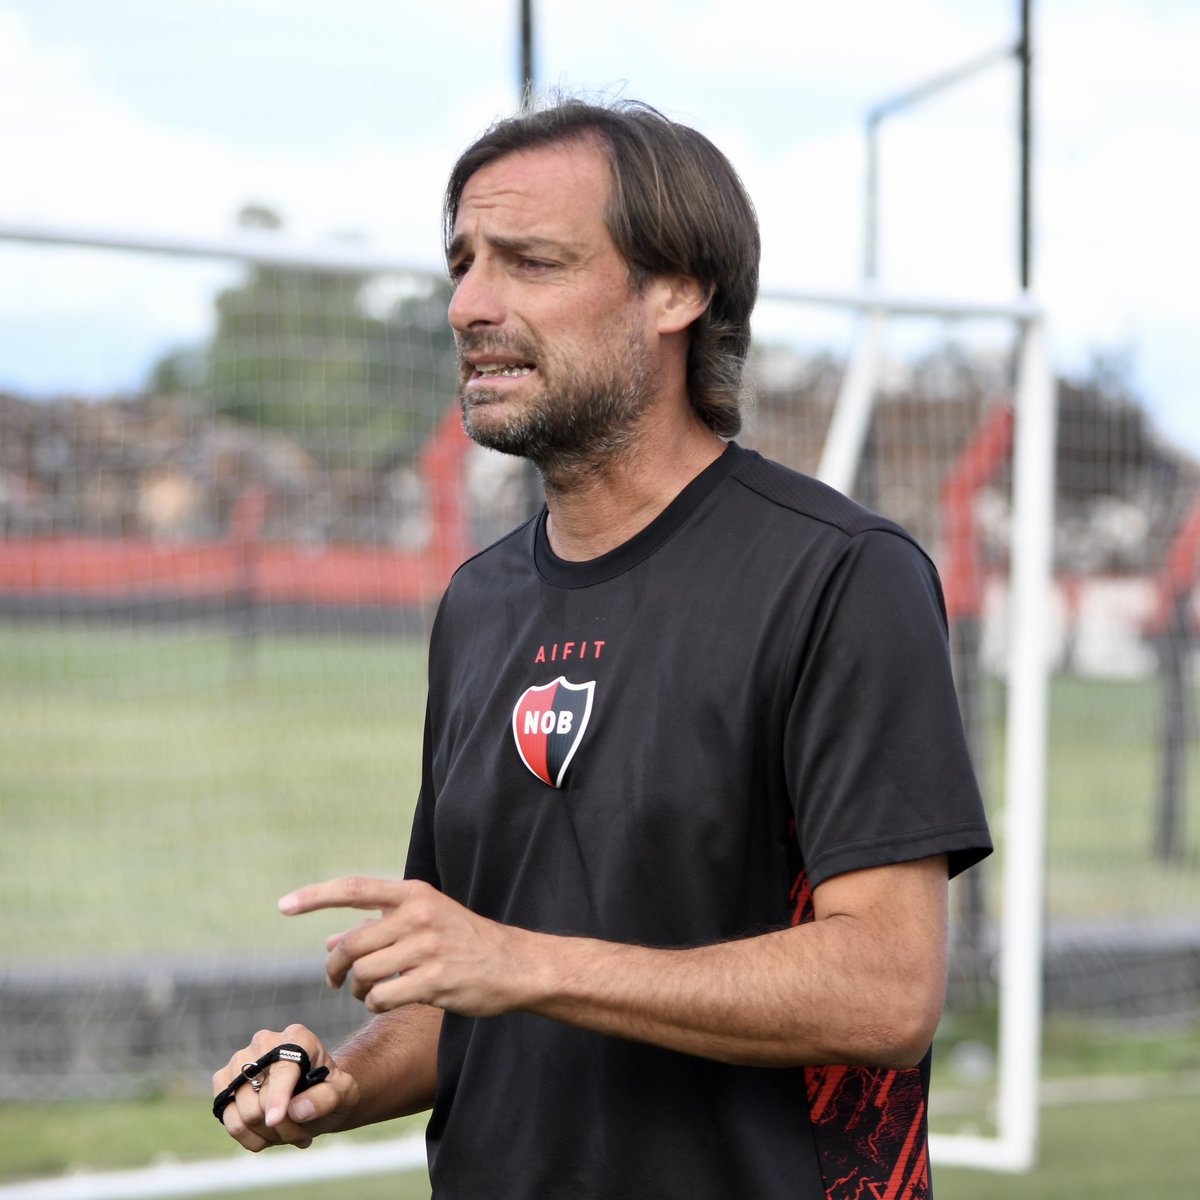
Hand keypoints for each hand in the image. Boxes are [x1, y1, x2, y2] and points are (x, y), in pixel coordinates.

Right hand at [212, 1024, 357, 1151]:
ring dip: (268, 1135)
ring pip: (243, 1114)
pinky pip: (228, 1121)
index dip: (278, 1097)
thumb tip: (297, 1109)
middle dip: (283, 1127)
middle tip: (303, 1133)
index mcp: (296, 1038)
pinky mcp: (224, 1082)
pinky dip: (250, 1138)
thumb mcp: (343, 1094)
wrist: (314, 1094)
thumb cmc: (331, 1091)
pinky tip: (270, 1136)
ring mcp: (239, 1061)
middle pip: (261, 1099)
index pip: (282, 1070)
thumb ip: (326, 1099)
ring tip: (290, 1133)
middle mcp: (264, 1042)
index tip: (276, 1119)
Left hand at [279, 877, 538, 1016]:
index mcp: (414, 894)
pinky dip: (376, 1004)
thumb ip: (378, 928)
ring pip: (364, 973)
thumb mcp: (424, 922)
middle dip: (336, 968)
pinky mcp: (435, 981)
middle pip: (352, 943)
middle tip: (335, 980)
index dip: (315, 896)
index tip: (283, 906)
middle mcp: (419, 915)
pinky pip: (383, 997)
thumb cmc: (463, 941)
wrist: (514, 964)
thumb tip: (329, 942)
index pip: (354, 889)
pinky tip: (387, 1001)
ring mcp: (428, 948)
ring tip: (370, 992)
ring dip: (358, 989)